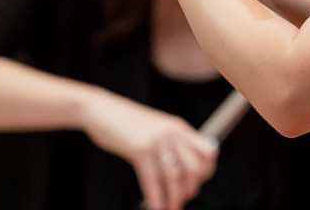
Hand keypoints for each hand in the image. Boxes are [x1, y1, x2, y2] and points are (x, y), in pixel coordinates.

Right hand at [82, 88, 217, 209]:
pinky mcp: (139, 149)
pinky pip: (152, 179)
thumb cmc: (126, 121)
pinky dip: (156, 197)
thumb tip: (182, 169)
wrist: (101, 109)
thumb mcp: (156, 126)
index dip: (206, 172)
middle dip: (190, 189)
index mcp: (179, 127)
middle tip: (182, 199)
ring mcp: (156, 140)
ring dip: (173, 199)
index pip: (208, 151)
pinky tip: (155, 207)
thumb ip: (171, 141)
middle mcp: (172, 132)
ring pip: (174, 177)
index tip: (197, 184)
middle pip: (194, 168)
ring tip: (170, 208)